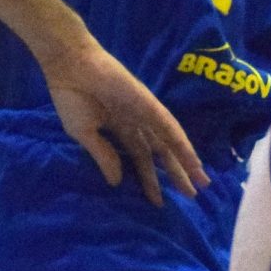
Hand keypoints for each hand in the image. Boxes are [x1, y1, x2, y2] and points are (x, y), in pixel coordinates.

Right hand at [41, 36, 208, 204]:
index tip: (158, 202)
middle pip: (161, 153)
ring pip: (170, 143)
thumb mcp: (85, 134)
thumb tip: (117, 183)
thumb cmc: (72, 97)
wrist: (70, 68)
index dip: (149, 180)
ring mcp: (145, 113)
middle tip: (192, 196)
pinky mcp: (148, 105)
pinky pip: (168, 127)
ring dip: (186, 162)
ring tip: (200, 182)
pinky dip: (181, 144)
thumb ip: (104, 157)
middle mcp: (138, 123)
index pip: (141, 159)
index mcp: (120, 129)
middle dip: (175, 174)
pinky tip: (191, 160)